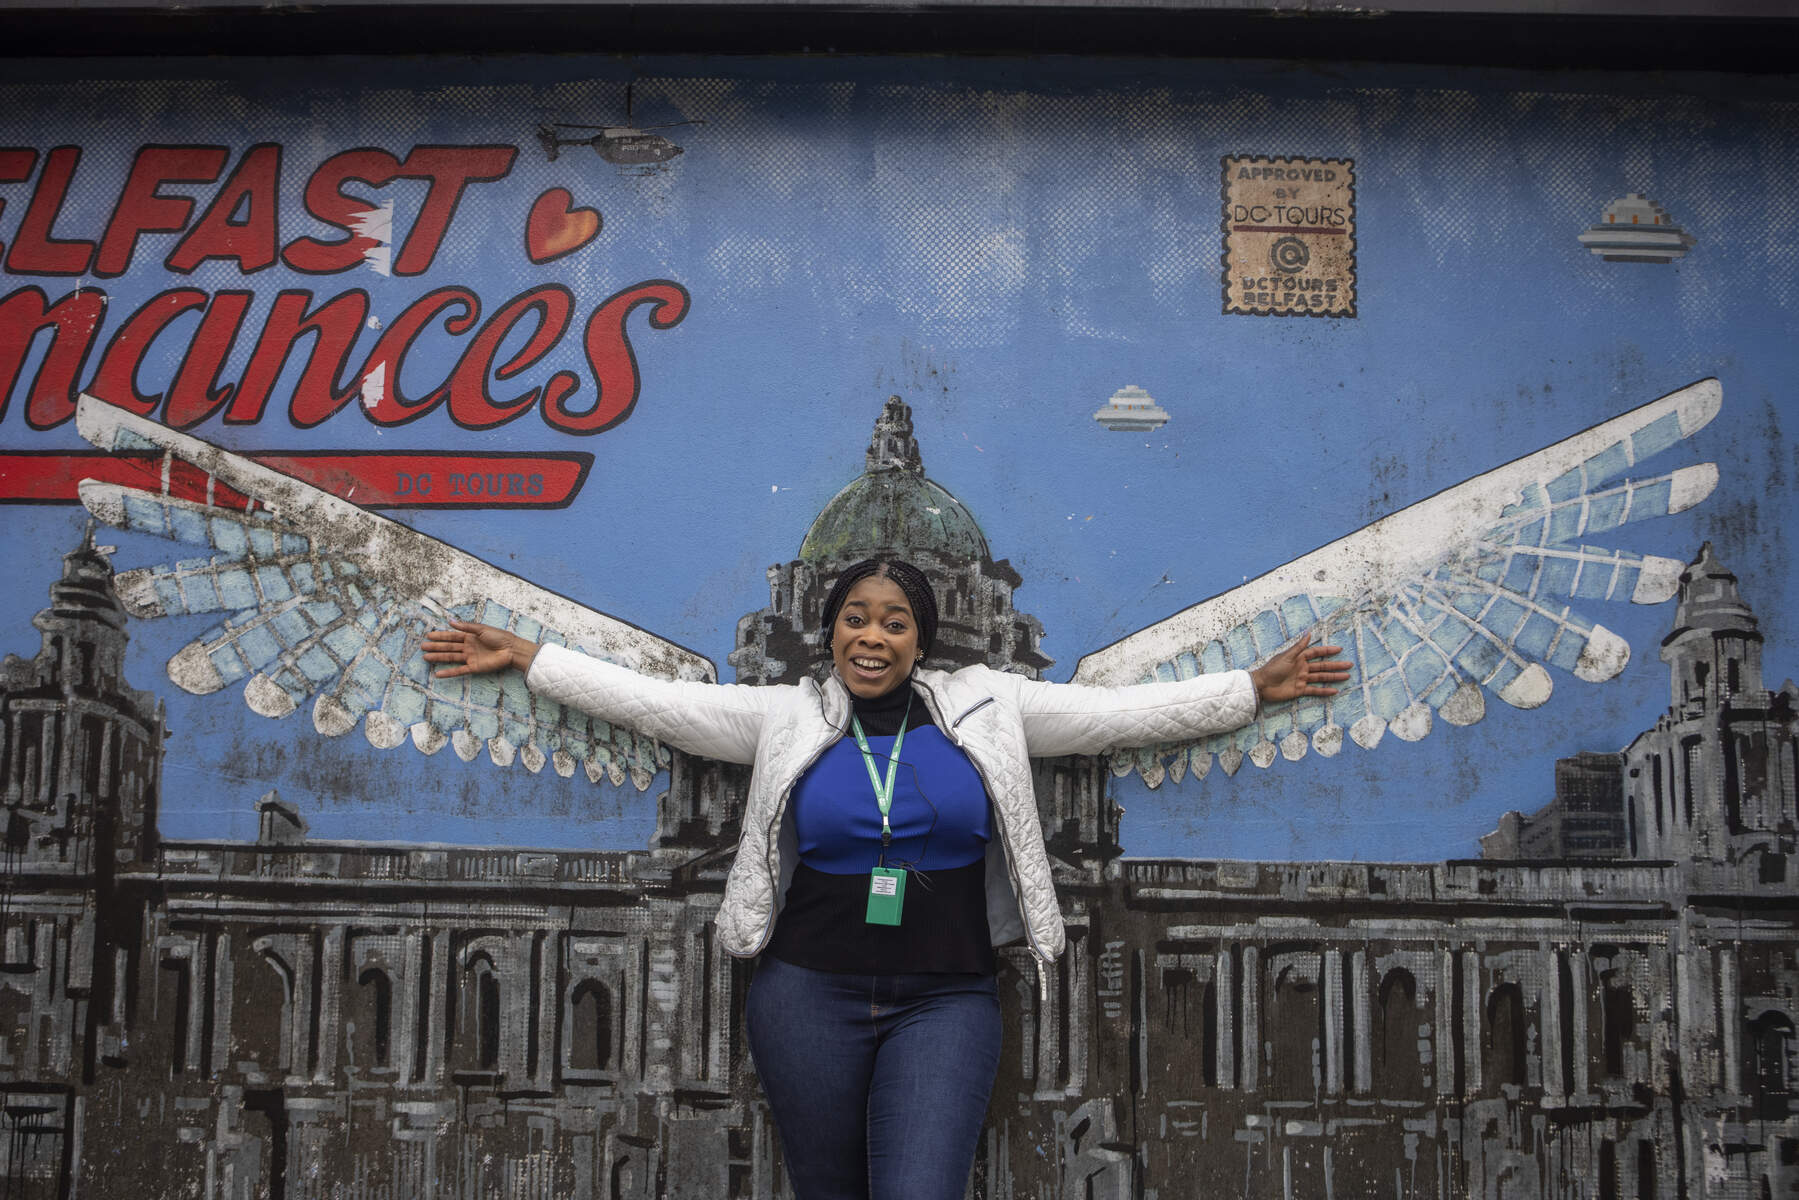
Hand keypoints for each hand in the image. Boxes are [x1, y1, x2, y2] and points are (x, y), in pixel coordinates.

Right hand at [422, 620, 539, 677]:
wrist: (511, 649)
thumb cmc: (500, 637)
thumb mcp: (482, 629)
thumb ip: (466, 627)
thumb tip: (451, 622)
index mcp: (470, 636)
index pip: (452, 636)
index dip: (440, 635)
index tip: (428, 635)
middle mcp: (468, 647)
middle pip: (448, 646)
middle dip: (436, 647)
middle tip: (422, 647)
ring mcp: (470, 657)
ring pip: (451, 657)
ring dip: (438, 658)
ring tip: (425, 657)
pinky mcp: (474, 667)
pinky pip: (459, 670)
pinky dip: (449, 672)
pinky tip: (438, 674)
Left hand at [1249, 632, 1350, 704]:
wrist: (1262, 685)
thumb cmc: (1272, 669)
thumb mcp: (1286, 656)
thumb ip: (1299, 647)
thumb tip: (1308, 633)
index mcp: (1299, 658)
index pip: (1316, 653)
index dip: (1327, 651)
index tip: (1339, 649)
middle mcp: (1302, 668)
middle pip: (1322, 666)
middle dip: (1336, 665)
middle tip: (1349, 665)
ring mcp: (1302, 679)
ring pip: (1321, 677)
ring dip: (1334, 677)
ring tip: (1347, 676)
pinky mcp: (1300, 690)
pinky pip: (1315, 690)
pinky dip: (1324, 691)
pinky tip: (1334, 690)